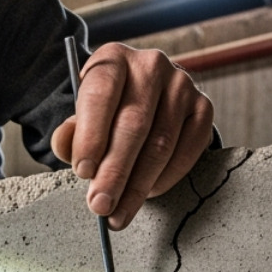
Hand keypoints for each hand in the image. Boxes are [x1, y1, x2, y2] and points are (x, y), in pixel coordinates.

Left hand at [51, 42, 214, 230]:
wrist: (145, 100)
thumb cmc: (106, 113)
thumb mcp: (81, 118)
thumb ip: (70, 135)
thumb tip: (67, 149)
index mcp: (113, 59)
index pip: (100, 95)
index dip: (91, 136)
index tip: (83, 172)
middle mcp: (150, 65)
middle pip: (133, 125)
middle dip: (115, 172)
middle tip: (101, 206)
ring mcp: (182, 85)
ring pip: (161, 143)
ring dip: (139, 185)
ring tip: (120, 212)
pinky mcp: (203, 107)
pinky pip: (187, 150)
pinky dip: (167, 178)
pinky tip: (148, 194)